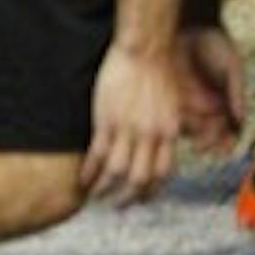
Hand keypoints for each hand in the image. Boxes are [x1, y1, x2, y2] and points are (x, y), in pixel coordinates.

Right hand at [82, 43, 180, 205]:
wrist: (146, 49)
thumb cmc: (158, 72)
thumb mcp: (170, 105)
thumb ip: (165, 127)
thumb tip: (160, 144)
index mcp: (169, 131)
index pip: (162, 172)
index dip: (151, 190)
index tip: (141, 197)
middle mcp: (151, 134)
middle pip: (140, 179)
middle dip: (128, 198)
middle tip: (118, 205)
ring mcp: (128, 129)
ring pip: (116, 172)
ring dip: (104, 189)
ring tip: (95, 195)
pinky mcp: (107, 121)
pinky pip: (98, 155)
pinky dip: (90, 172)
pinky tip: (83, 179)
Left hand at [173, 26, 247, 155]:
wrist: (188, 23)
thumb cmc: (214, 43)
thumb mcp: (231, 66)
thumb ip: (236, 92)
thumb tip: (240, 119)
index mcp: (223, 100)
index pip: (227, 126)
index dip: (227, 139)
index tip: (226, 146)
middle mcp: (204, 105)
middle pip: (208, 132)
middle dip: (209, 142)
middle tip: (207, 147)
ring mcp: (185, 102)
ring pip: (188, 128)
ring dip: (191, 138)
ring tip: (191, 139)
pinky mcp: (166, 97)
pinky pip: (168, 116)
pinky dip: (171, 125)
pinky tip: (174, 128)